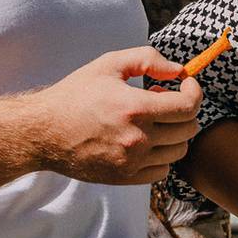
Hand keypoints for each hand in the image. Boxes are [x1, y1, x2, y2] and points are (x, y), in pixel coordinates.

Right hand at [30, 47, 203, 185]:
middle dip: (185, 110)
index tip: (187, 84)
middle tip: (163, 99)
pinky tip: (146, 141)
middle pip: (188, 129)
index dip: (195, 92)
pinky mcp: (125, 177)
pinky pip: (162, 171)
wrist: (43, 132)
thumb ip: (147, 59)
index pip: (189, 106)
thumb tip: (179, 70)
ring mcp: (132, 162)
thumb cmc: (75, 95)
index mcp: (136, 108)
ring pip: (178, 151)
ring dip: (175, 133)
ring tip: (153, 120)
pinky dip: (162, 156)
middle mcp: (138, 138)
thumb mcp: (108, 64)